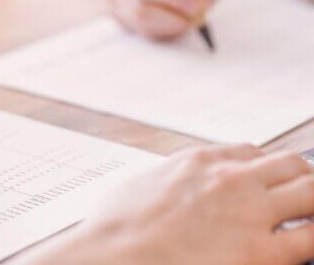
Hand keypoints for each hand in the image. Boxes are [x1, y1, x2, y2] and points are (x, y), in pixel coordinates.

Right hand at [21, 145, 313, 264]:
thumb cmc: (114, 225)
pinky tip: (305, 244)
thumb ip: (168, 176)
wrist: (112, 255)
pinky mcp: (259, 253)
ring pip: (311, 192)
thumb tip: (171, 185)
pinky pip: (311, 238)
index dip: (264, 167)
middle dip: (300, 178)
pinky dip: (313, 237)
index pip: (252, 152)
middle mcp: (230, 180)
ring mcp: (249, 213)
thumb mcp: (138, 182)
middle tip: (299, 197)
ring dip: (312, 203)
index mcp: (199, 162)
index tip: (265, 179)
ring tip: (307, 218)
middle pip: (292, 164)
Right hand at [101, 0, 226, 39]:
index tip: (196, 3)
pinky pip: (141, 32)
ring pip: (140, 25)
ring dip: (170, 26)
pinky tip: (173, 19)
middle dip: (173, 18)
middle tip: (197, 16)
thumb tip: (202, 1)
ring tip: (187, 17)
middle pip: (140, 10)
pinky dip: (163, 31)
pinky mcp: (116, 14)